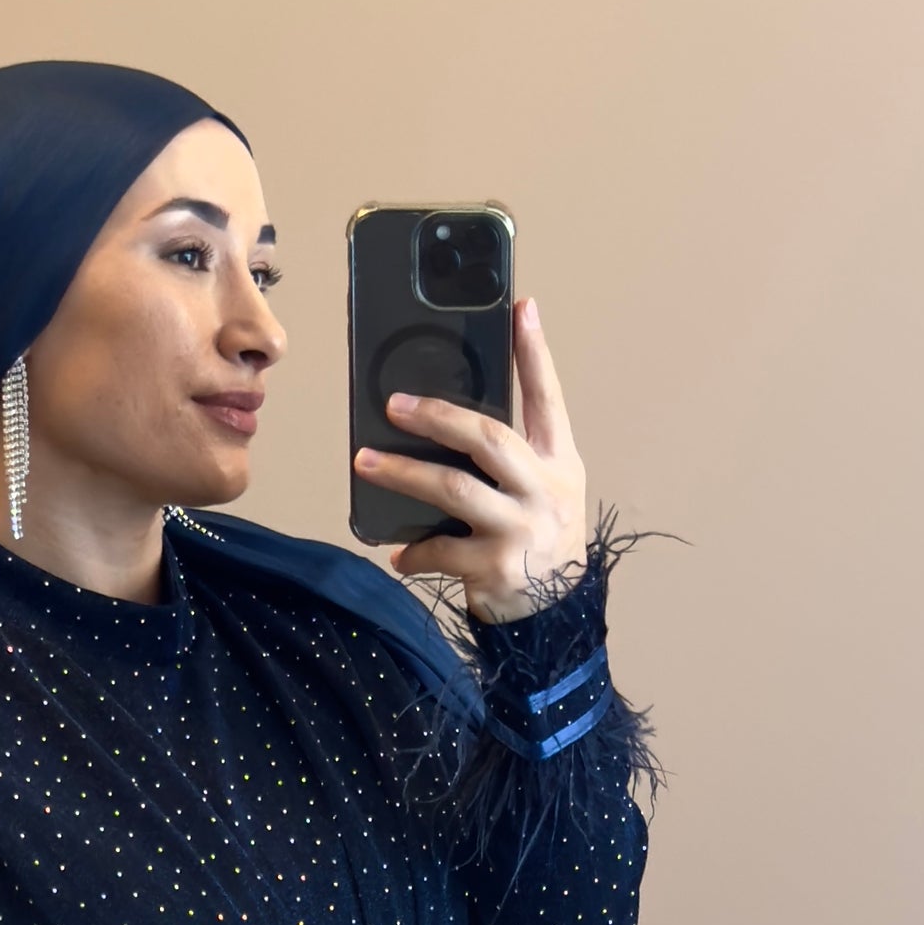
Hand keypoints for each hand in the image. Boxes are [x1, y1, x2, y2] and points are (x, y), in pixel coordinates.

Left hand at [354, 295, 587, 623]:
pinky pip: (442, 550)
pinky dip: (415, 551)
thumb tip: (447, 419)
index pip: (548, 398)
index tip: (522, 309)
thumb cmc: (542, 541)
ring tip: (364, 462)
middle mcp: (544, 489)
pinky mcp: (496, 567)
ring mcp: (520, 528)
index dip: (535, 353)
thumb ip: (515, 454)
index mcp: (559, 461)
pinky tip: (397, 552)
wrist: (557, 615)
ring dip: (404, 475)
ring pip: (455, 489)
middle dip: (438, 417)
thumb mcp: (545, 489)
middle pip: (488, 438)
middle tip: (393, 405)